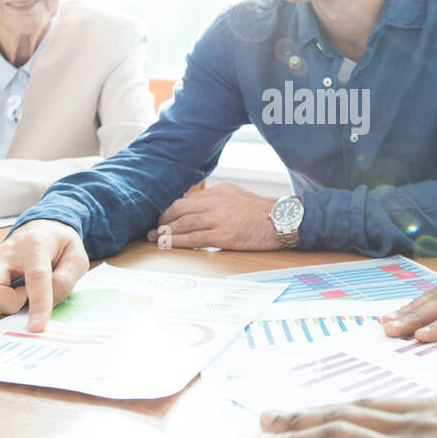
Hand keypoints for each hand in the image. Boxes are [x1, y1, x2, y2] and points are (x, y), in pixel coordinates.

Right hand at [0, 219, 88, 330]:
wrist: (43, 227)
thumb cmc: (59, 246)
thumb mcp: (77, 258)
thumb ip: (65, 280)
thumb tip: (45, 302)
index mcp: (35, 246)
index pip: (35, 277)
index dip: (37, 305)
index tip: (36, 327)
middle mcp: (4, 252)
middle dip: (6, 303)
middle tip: (23, 298)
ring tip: (6, 297)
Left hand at [144, 182, 281, 250]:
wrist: (283, 221)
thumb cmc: (264, 213)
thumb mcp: (239, 197)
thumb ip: (220, 201)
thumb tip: (201, 209)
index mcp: (220, 192)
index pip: (188, 200)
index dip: (171, 210)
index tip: (163, 218)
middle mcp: (216, 202)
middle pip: (180, 209)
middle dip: (163, 220)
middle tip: (153, 230)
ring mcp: (219, 218)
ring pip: (183, 224)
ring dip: (166, 232)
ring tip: (155, 239)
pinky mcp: (224, 235)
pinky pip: (194, 238)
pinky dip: (177, 242)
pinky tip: (167, 245)